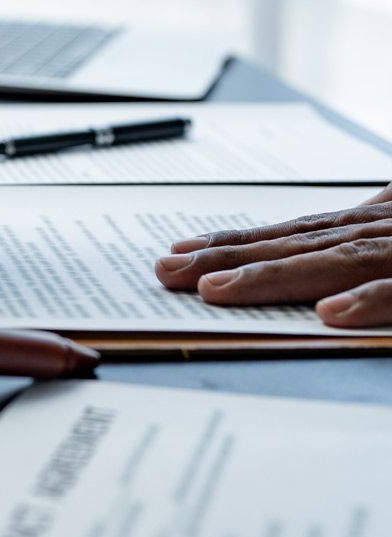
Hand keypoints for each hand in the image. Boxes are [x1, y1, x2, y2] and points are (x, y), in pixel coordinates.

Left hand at [154, 185, 391, 326]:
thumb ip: (369, 247)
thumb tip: (325, 264)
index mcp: (378, 223)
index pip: (300, 232)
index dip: (243, 241)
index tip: (185, 249)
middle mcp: (386, 231)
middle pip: (300, 245)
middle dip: (229, 258)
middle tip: (167, 270)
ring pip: (339, 260)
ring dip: (274, 275)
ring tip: (213, 290)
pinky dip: (368, 297)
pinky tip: (329, 312)